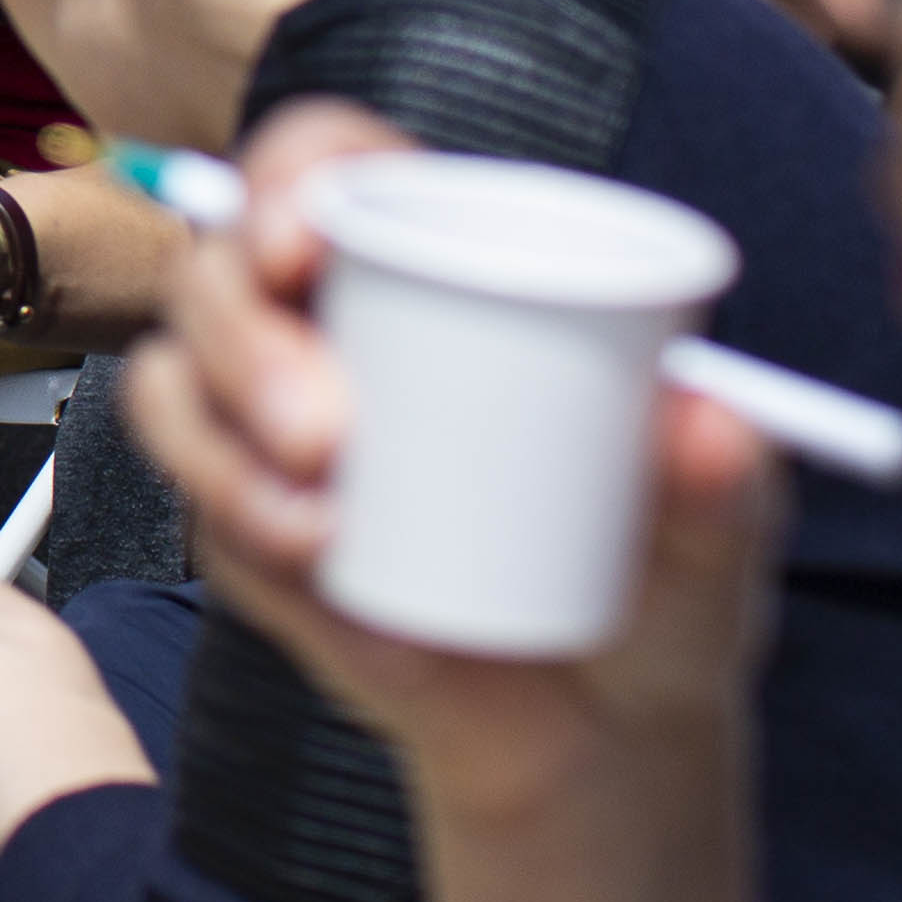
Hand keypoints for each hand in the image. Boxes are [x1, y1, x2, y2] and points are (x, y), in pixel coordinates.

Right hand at [120, 101, 786, 829]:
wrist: (600, 733)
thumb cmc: (661, 588)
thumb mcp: (714, 536)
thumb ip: (726, 484)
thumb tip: (711, 420)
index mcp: (440, 270)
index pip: (328, 168)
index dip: (289, 176)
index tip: (303, 239)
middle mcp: (333, 328)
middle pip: (219, 268)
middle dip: (246, 339)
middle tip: (326, 434)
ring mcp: (271, 432)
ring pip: (176, 381)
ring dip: (222, 448)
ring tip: (323, 528)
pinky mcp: (247, 534)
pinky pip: (196, 508)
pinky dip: (245, 533)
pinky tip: (324, 571)